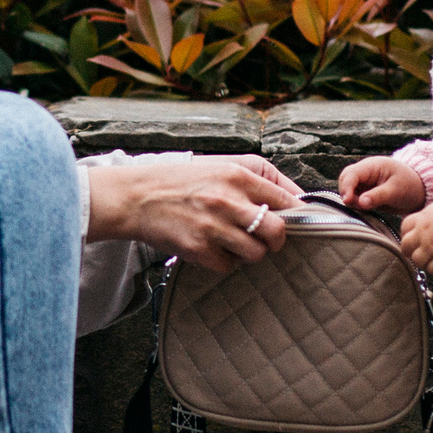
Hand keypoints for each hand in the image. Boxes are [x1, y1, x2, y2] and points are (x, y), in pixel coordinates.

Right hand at [85, 154, 299, 273]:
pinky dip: (225, 262)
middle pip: (278, 232)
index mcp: (237, 174)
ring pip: (256, 253)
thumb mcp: (220, 165)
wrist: (136, 197)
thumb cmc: (181, 181)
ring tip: (234, 242)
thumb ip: (257, 177)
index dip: (295, 215)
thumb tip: (296, 199)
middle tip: (266, 238)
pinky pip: (229, 266)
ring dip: (250, 252)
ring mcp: (213, 227)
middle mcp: (228, 200)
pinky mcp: (198, 249)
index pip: (286, 199)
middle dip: (277, 239)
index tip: (296, 222)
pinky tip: (213, 248)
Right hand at [338, 156, 425, 215]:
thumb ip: (377, 196)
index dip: (347, 187)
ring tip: (367, 207)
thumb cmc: (409, 186)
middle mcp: (365, 171)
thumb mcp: (395, 191)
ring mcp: (364, 181)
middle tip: (358, 206)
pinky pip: (354, 197)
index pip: (351, 174)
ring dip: (351, 200)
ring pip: (347, 189)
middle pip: (345, 179)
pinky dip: (356, 203)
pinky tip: (367, 208)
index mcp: (372, 166)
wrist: (419, 190)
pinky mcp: (365, 191)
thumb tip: (360, 202)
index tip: (348, 201)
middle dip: (347, 193)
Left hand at [399, 198, 432, 274]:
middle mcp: (424, 232)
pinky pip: (432, 270)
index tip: (414, 239)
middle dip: (411, 251)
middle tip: (420, 253)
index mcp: (424, 217)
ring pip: (417, 260)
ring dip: (423, 262)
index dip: (408, 234)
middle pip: (406, 246)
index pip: (405, 227)